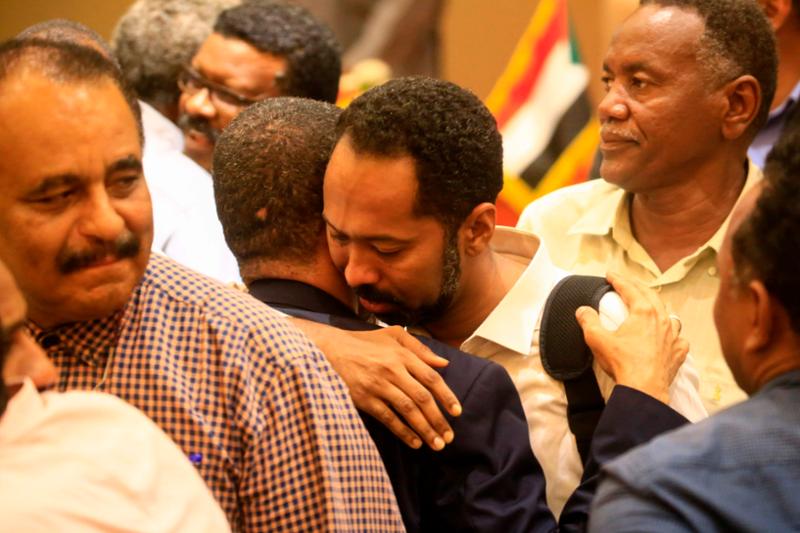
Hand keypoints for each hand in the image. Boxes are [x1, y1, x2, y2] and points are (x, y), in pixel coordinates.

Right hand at [294, 320, 461, 449]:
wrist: (329, 350)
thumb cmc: (364, 343)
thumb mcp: (393, 335)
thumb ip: (419, 348)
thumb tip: (443, 363)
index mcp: (402, 354)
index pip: (431, 377)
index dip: (447, 396)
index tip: (457, 412)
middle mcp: (392, 369)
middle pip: (422, 398)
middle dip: (438, 420)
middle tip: (449, 437)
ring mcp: (378, 385)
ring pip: (408, 410)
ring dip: (424, 429)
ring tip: (436, 444)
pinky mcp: (364, 399)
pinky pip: (388, 418)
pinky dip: (403, 432)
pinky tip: (414, 442)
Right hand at [575, 273, 688, 403]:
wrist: (644, 389)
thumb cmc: (622, 362)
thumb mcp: (597, 339)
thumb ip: (588, 321)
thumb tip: (582, 310)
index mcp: (643, 312)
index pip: (629, 289)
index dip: (618, 279)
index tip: (610, 274)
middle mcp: (661, 319)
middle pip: (651, 295)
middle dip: (638, 286)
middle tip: (627, 283)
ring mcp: (673, 336)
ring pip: (668, 314)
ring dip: (658, 307)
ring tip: (650, 306)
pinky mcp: (678, 352)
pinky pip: (678, 338)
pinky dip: (672, 334)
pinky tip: (668, 337)